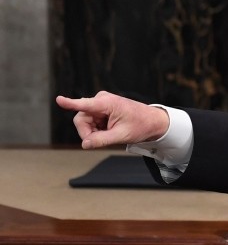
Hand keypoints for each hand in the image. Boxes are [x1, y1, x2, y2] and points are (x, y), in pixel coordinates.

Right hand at [55, 91, 169, 149]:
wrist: (152, 121)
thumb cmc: (140, 126)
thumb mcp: (122, 136)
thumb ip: (102, 140)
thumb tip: (85, 144)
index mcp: (107, 103)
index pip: (85, 104)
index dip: (70, 103)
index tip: (58, 100)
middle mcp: (101, 100)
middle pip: (81, 119)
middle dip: (87, 132)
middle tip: (100, 141)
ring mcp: (100, 104)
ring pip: (84, 122)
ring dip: (93, 131)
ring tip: (110, 134)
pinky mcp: (100, 109)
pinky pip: (90, 121)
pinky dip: (96, 129)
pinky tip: (108, 130)